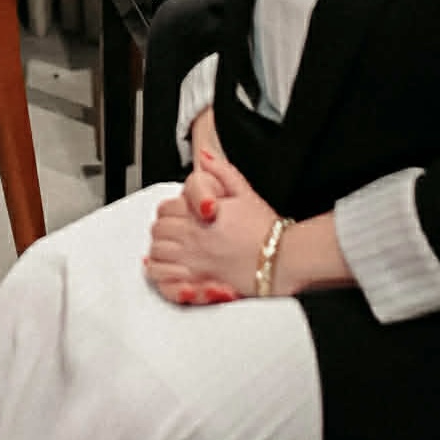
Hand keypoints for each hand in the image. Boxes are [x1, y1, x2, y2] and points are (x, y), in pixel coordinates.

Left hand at [145, 152, 280, 304]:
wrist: (282, 260)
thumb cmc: (267, 232)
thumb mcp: (246, 193)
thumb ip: (222, 173)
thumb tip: (205, 156)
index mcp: (200, 215)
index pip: (167, 208)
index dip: (173, 209)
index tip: (183, 214)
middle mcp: (193, 238)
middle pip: (158, 230)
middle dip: (166, 228)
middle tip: (179, 230)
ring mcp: (193, 261)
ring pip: (157, 253)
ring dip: (163, 249)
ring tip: (176, 248)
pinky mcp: (198, 283)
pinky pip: (165, 278)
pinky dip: (163, 272)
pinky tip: (171, 268)